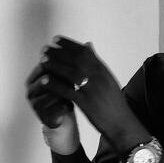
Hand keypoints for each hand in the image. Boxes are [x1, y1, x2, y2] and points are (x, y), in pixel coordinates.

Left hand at [30, 37, 148, 151]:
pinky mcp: (86, 103)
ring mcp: (92, 89)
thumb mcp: (107, 77)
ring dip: (54, 65)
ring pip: (70, 73)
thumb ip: (95, 61)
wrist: (122, 122)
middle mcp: (98, 77)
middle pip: (75, 59)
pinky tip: (45, 81)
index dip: (68, 44)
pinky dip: (55, 85)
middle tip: (44, 48)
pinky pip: (68, 91)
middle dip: (58, 52)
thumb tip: (87, 44)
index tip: (55, 39)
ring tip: (42, 60)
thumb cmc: (113, 100)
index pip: (84, 51)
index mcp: (102, 69)